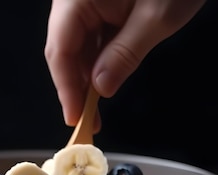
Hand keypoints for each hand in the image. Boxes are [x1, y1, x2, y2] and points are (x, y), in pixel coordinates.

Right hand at [44, 0, 205, 125]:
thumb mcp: (156, 18)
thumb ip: (124, 55)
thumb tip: (101, 88)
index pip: (61, 48)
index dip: (65, 87)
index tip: (75, 117)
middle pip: (64, 49)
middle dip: (75, 86)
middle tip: (88, 120)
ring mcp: (87, 0)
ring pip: (77, 45)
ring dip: (87, 76)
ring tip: (98, 109)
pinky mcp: (101, 3)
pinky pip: (92, 36)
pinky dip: (99, 60)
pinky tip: (106, 80)